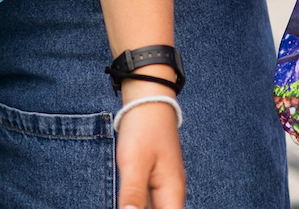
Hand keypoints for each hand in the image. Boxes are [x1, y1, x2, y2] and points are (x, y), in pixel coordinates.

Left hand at [116, 77, 184, 208]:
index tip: (130, 207)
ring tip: (126, 196)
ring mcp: (164, 187)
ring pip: (153, 208)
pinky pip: (148, 202)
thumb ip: (133, 194)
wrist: (148, 100)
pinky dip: (137, 204)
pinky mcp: (154, 180)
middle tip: (126, 200)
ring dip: (137, 206)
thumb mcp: (133, 163)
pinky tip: (126, 201)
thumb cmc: (143, 129)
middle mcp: (172, 193)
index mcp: (172, 193)